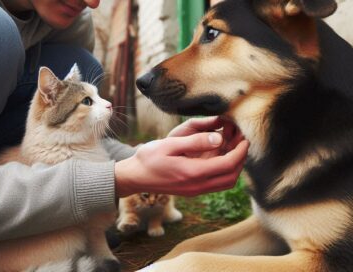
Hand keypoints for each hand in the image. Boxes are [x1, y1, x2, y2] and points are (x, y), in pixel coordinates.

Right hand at [115, 124, 248, 197]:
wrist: (135, 177)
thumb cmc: (149, 158)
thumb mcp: (170, 144)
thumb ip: (195, 141)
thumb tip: (219, 138)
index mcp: (194, 172)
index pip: (228, 164)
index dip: (240, 151)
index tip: (245, 138)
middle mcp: (198, 186)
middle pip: (232, 176)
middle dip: (241, 159)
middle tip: (243, 142)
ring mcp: (196, 190)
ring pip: (226, 182)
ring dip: (235, 167)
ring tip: (235, 148)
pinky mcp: (193, 190)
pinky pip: (216, 184)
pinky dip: (225, 171)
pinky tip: (221, 157)